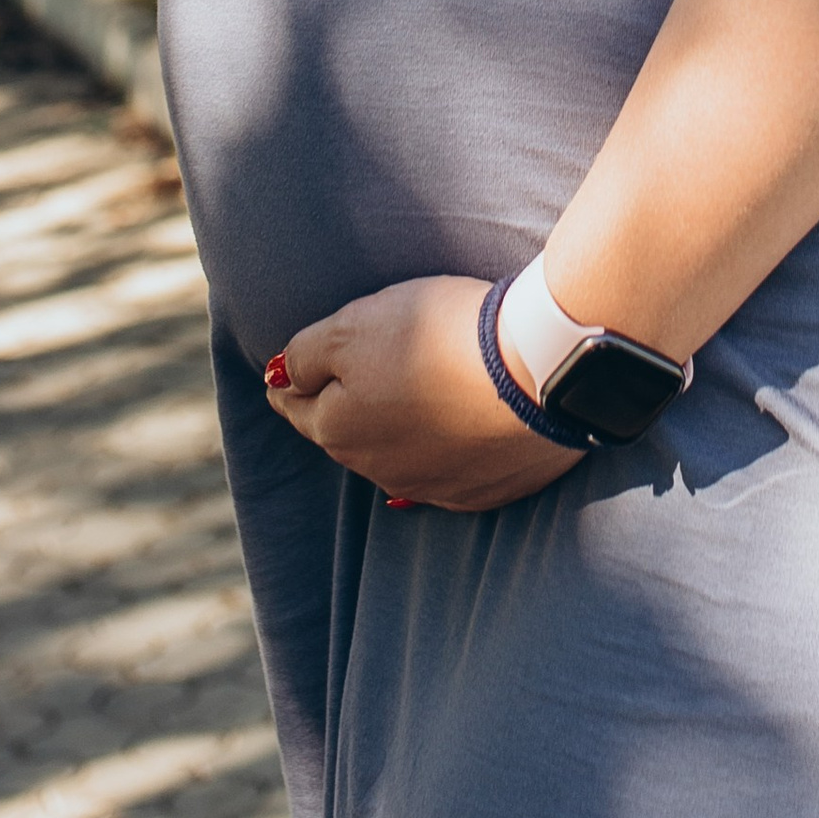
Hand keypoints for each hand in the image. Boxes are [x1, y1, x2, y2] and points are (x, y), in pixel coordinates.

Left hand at [266, 275, 582, 509]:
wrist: (538, 372)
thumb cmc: (441, 336)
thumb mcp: (355, 324)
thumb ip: (306, 353)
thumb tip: (280, 376)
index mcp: (339, 429)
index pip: (297, 407)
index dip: (293, 383)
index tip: (290, 373)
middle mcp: (378, 470)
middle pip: (347, 435)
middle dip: (344, 408)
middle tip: (352, 377)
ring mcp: (433, 487)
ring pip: (397, 458)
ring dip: (396, 432)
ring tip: (409, 399)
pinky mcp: (484, 492)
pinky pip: (449, 474)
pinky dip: (444, 452)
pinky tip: (450, 436)